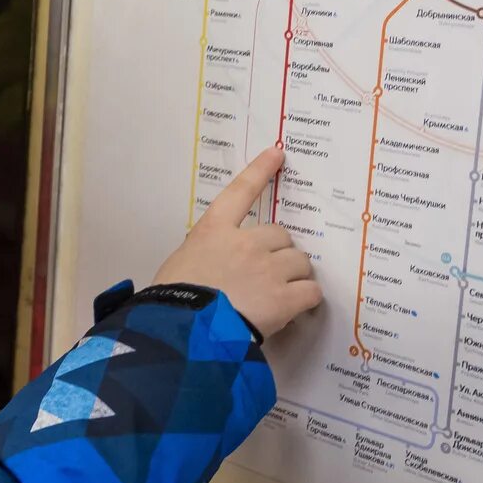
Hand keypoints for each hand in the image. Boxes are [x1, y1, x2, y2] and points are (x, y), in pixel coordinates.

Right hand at [150, 146, 321, 338]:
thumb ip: (206, 256)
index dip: (260, 171)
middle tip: (269, 274)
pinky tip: (296, 309)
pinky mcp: (284, 297)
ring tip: (280, 295)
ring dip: (295, 276)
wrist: (183, 328)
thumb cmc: (172, 299)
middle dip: (279, 253)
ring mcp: (268, 268)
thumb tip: (218, 267)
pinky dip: (306, 300)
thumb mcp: (181, 264)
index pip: (240, 192)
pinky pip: (311, 291)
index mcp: (214, 231)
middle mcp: (245, 242)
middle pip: (281, 235)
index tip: (277, 154)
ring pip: (300, 262)